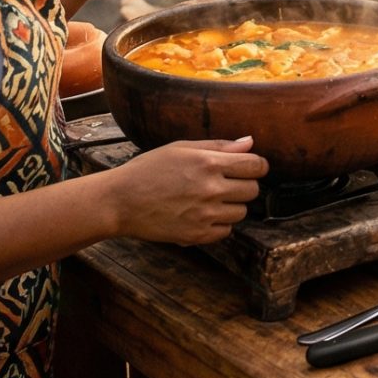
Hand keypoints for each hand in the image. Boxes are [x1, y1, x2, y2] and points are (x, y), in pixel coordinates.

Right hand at [105, 138, 267, 244]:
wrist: (120, 201)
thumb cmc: (148, 169)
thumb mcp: (181, 148)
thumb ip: (218, 146)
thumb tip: (249, 143)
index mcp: (208, 163)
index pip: (256, 166)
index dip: (257, 166)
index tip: (250, 168)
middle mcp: (211, 189)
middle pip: (252, 190)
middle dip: (244, 185)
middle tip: (225, 183)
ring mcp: (205, 214)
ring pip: (241, 212)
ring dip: (231, 205)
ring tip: (209, 199)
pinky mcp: (196, 235)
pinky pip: (226, 231)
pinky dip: (219, 224)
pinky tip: (202, 214)